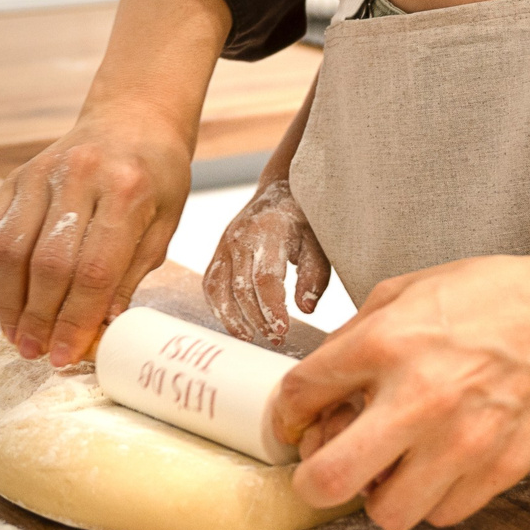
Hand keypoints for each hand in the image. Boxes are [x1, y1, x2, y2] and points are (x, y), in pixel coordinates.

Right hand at [0, 106, 192, 366]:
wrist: (133, 119)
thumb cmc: (155, 178)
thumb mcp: (162, 226)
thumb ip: (128, 276)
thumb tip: (97, 331)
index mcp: (128, 191)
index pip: (94, 270)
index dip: (75, 320)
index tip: (65, 355)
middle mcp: (80, 177)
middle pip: (47, 263)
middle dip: (38, 318)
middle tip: (35, 352)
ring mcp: (40, 173)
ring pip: (10, 248)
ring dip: (8, 301)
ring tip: (16, 334)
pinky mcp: (14, 175)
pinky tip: (7, 291)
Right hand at [202, 179, 331, 346]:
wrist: (280, 190)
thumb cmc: (304, 219)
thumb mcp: (318, 242)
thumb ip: (315, 275)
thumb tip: (305, 309)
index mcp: (268, 230)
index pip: (265, 277)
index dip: (272, 308)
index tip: (284, 331)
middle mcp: (240, 236)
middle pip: (241, 288)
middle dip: (257, 319)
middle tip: (276, 339)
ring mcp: (225, 243)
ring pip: (219, 288)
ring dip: (232, 318)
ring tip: (250, 338)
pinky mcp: (218, 251)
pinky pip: (211, 284)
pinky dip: (219, 307)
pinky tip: (235, 323)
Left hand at [274, 254, 529, 529]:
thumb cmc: (494, 299)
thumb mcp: (410, 289)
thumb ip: (357, 333)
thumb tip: (319, 381)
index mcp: (387, 342)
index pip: (300, 396)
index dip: (287, 415)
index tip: (298, 421)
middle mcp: (419, 398)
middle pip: (328, 479)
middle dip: (313, 479)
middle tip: (324, 467)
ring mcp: (462, 442)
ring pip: (385, 514)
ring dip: (379, 495)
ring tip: (390, 467)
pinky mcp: (498, 470)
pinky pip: (441, 514)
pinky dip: (431, 497)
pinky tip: (437, 465)